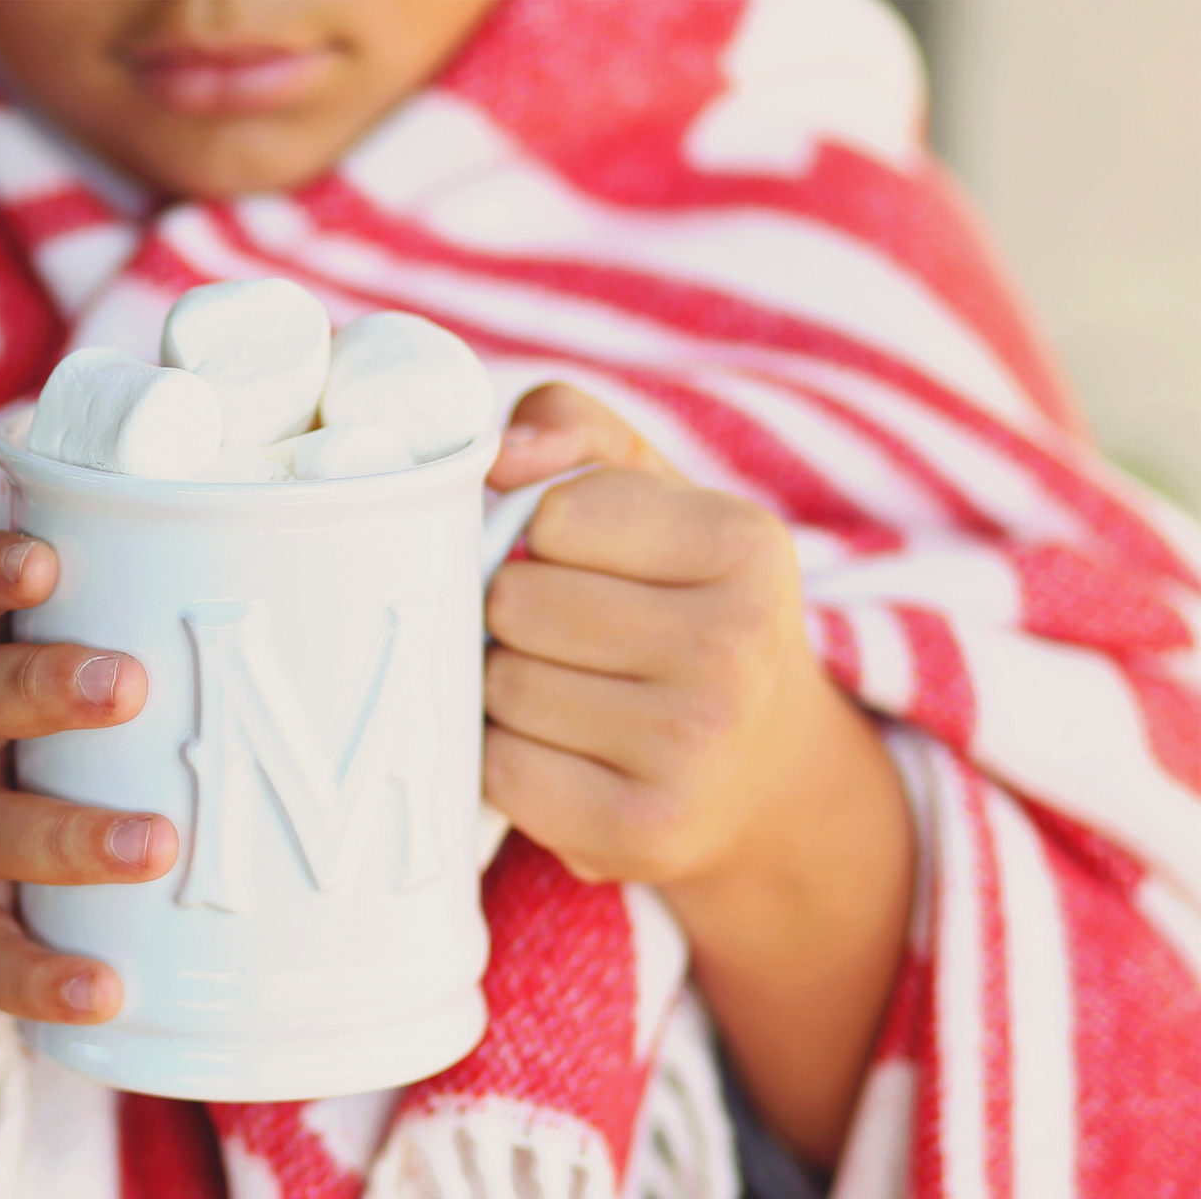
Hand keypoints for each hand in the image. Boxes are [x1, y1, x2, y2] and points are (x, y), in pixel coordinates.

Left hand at [482, 383, 912, 1161]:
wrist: (761, 770)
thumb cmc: (679, 605)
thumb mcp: (650, 494)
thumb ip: (572, 428)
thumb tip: (504, 455)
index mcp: (745, 544)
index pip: (553, 514)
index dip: (540, 535)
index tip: (580, 561)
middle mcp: (736, 648)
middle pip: (515, 604)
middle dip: (516, 615)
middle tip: (568, 639)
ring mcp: (695, 749)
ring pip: (501, 687)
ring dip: (508, 688)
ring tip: (570, 695)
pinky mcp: (646, 832)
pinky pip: (500, 771)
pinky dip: (508, 760)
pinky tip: (562, 754)